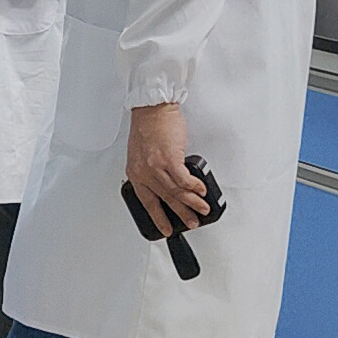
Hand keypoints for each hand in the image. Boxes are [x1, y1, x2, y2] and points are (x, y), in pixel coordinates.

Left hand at [126, 103, 208, 236]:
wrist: (152, 108)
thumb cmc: (148, 125)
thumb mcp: (140, 153)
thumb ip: (149, 170)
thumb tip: (164, 184)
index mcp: (135, 173)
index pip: (147, 202)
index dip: (158, 218)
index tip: (165, 228)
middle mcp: (144, 172)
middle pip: (165, 200)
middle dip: (181, 214)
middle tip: (191, 222)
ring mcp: (157, 166)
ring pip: (177, 192)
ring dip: (192, 203)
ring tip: (201, 209)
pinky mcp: (170, 158)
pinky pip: (185, 180)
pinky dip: (195, 187)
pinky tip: (201, 190)